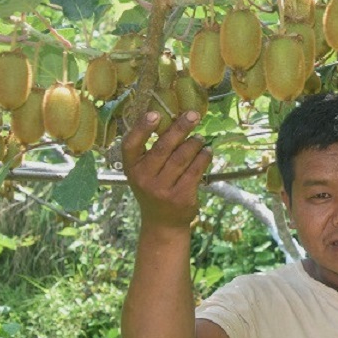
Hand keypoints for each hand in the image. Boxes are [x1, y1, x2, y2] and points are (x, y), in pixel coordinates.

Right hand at [121, 110, 212, 229]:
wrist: (162, 223)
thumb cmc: (154, 188)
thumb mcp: (144, 172)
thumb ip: (152, 151)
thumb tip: (174, 120)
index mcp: (131, 168)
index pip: (131, 145)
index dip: (142, 128)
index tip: (155, 114)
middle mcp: (143, 178)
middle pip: (163, 147)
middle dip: (180, 128)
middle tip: (193, 115)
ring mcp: (162, 189)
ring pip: (182, 158)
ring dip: (195, 143)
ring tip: (200, 138)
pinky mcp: (181, 196)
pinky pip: (195, 171)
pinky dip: (203, 158)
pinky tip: (207, 152)